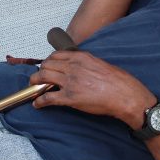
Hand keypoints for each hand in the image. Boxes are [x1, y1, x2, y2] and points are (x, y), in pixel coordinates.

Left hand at [29, 50, 156, 128]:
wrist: (124, 95)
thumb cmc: (118, 81)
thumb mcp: (100, 63)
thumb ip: (86, 63)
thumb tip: (78, 67)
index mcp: (80, 57)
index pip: (55, 55)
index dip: (48, 62)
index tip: (47, 67)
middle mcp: (72, 67)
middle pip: (46, 65)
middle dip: (39, 72)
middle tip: (38, 79)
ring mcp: (70, 82)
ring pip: (42, 78)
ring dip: (35, 84)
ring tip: (34, 89)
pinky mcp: (69, 98)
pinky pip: (47, 98)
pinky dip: (39, 101)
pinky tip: (37, 104)